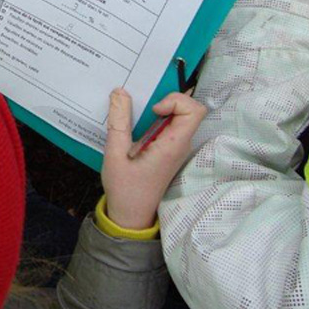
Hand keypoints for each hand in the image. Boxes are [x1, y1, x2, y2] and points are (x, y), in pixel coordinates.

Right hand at [102, 89, 205, 230]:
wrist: (131, 215)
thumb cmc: (124, 189)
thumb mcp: (115, 154)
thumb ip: (118, 122)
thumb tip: (120, 92)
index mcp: (172, 146)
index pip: (194, 111)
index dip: (176, 101)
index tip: (153, 109)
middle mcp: (179, 144)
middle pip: (188, 109)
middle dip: (166, 99)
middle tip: (142, 104)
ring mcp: (175, 147)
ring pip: (179, 115)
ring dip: (159, 108)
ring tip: (134, 111)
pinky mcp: (168, 150)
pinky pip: (169, 125)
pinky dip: (154, 118)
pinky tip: (134, 123)